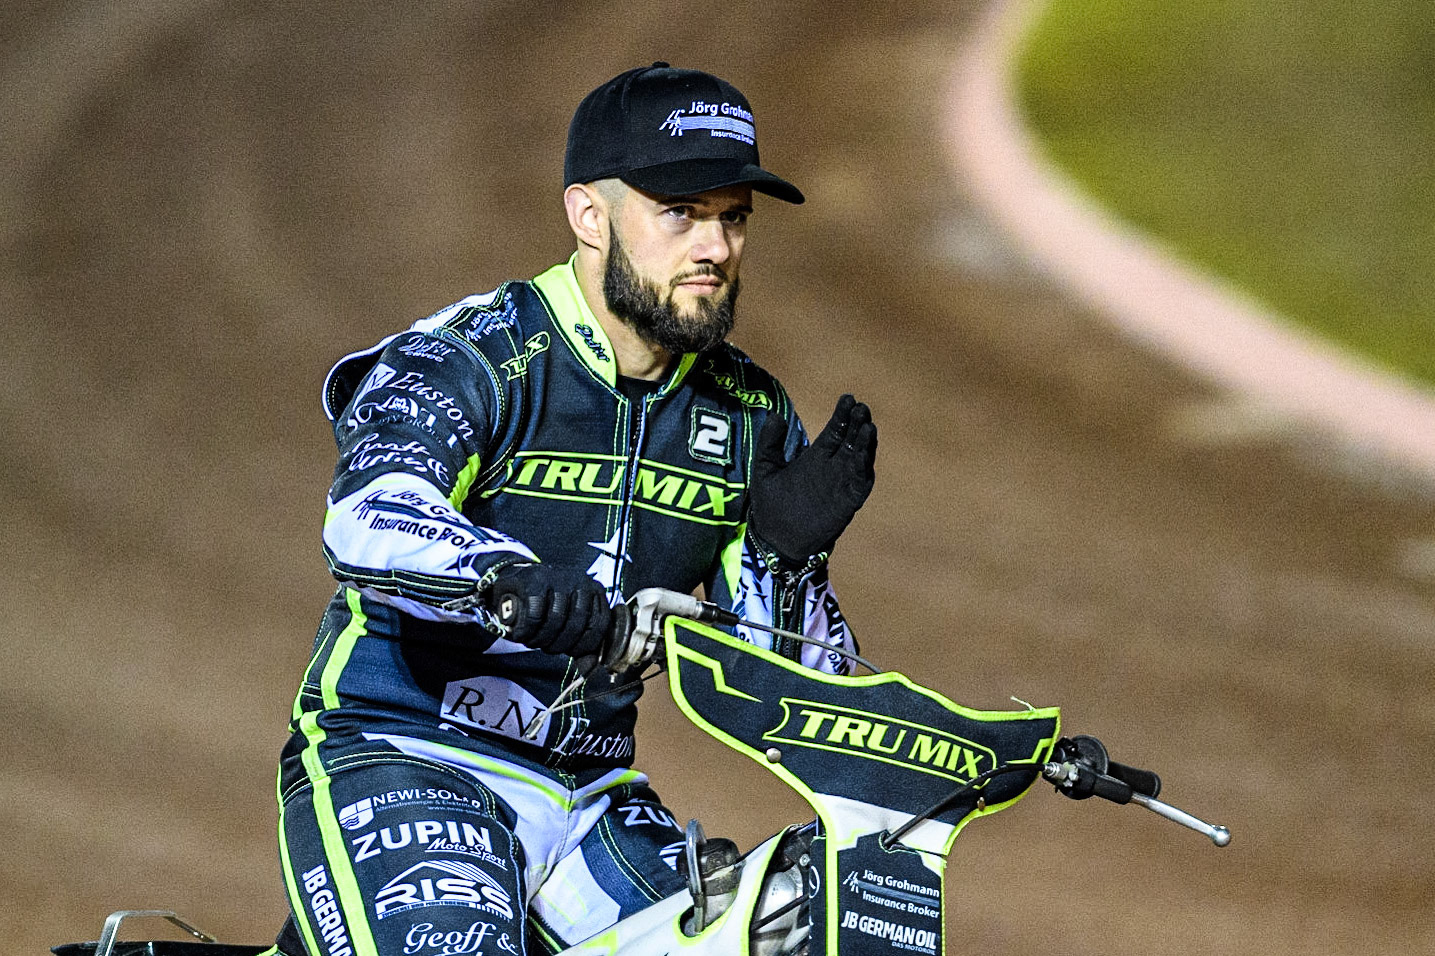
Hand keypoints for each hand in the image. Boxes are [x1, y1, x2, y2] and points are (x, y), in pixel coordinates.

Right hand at [487, 564, 611, 656]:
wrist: (514, 585)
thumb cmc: (545, 607)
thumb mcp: (568, 623)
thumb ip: (582, 644)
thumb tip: (590, 665)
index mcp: (594, 591)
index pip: (599, 624)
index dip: (583, 645)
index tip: (568, 651)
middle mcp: (579, 580)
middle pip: (577, 625)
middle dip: (559, 644)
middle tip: (546, 647)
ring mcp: (557, 578)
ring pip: (556, 620)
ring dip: (541, 639)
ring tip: (532, 640)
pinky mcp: (533, 581)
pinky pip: (534, 616)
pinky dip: (527, 631)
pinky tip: (521, 634)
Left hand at [749, 394, 876, 568]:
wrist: (776, 539)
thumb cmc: (770, 504)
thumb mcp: (765, 469)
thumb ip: (770, 443)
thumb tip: (775, 415)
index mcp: (816, 456)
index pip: (835, 430)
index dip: (842, 415)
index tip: (848, 398)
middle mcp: (833, 467)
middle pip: (851, 440)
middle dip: (858, 424)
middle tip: (861, 408)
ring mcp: (841, 483)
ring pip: (860, 458)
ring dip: (865, 444)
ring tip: (868, 427)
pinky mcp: (847, 502)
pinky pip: (860, 484)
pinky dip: (864, 470)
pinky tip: (865, 457)